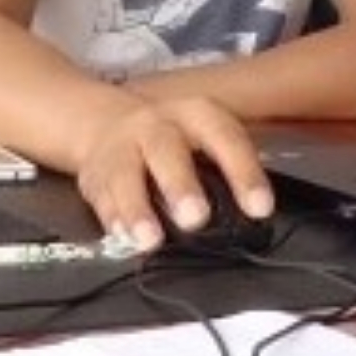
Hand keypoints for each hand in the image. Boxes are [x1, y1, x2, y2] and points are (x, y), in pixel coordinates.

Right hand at [74, 94, 274, 250]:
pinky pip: (102, 197)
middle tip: (195, 219)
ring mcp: (121, 148)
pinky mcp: (95, 175)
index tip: (260, 208)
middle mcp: (156, 126)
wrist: (104, 121)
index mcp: (196, 115)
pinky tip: (123, 237)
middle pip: (166, 150)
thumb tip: (255, 218)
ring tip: (149, 240)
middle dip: (180, 186)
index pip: (225, 139)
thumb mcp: (205, 136)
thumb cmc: (172, 138)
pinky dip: (112, 219)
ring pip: (126, 176)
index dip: (244, 174)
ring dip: (138, 209)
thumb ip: (226, 171)